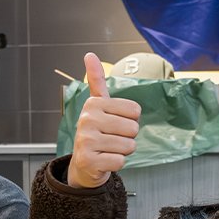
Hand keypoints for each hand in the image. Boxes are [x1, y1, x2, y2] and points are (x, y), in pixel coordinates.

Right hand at [66, 52, 141, 187]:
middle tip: (112, 139)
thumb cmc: (97, 132)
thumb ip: (96, 80)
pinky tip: (104, 160)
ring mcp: (86, 141)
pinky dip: (116, 163)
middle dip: (128, 137)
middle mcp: (87, 120)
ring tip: (108, 149)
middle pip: (133, 128)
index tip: (115, 124)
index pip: (135, 110)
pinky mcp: (89, 161)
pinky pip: (120, 161)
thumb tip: (89, 54)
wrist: (84, 163)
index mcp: (93, 104)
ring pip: (128, 146)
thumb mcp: (98, 105)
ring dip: (123, 151)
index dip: (130, 120)